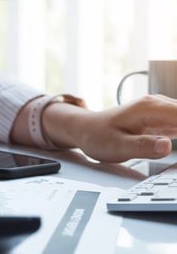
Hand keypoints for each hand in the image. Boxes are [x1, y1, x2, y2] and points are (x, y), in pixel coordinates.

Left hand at [43, 94, 175, 161]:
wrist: (85, 129)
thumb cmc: (97, 136)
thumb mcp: (116, 146)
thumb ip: (142, 146)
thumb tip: (167, 145)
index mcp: (149, 108)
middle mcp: (157, 105)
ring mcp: (160, 111)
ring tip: (175, 149)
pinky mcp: (160, 119)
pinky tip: (176, 144)